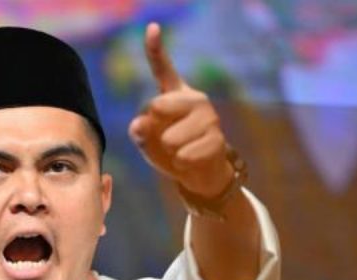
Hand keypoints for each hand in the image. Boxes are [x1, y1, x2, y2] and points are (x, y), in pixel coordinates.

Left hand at [128, 23, 233, 198]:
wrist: (201, 175)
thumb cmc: (170, 151)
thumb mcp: (147, 141)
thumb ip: (138, 130)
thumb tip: (139, 124)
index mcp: (176, 94)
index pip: (163, 69)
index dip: (156, 49)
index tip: (152, 27)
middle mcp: (196, 99)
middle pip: (156, 107)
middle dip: (153, 128)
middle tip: (167, 139)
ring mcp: (210, 118)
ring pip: (169, 138)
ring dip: (169, 151)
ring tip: (180, 151)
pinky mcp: (218, 139)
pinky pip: (183, 155)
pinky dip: (181, 163)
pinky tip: (190, 161)